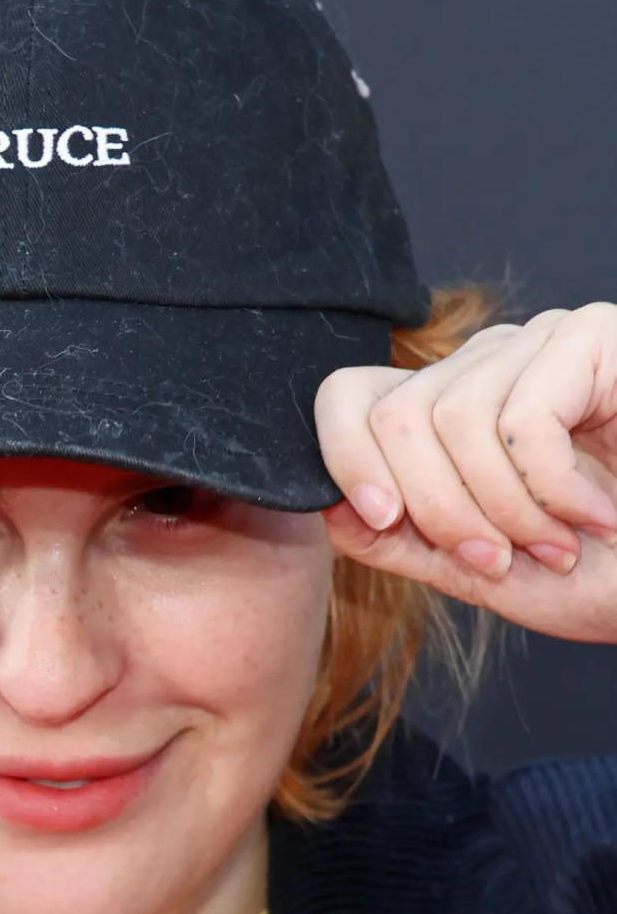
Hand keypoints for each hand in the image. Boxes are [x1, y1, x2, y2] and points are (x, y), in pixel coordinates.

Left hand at [314, 303, 616, 642]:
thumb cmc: (608, 574)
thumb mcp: (488, 571)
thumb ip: (406, 543)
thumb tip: (325, 508)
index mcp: (452, 410)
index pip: (350, 397)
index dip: (345, 458)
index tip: (385, 520)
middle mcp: (490, 363)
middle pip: (394, 417)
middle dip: (440, 511)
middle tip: (503, 559)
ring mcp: (543, 344)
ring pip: (451, 421)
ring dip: (505, 510)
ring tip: (561, 542)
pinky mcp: (595, 339)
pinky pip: (522, 420)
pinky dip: (553, 490)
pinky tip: (598, 514)